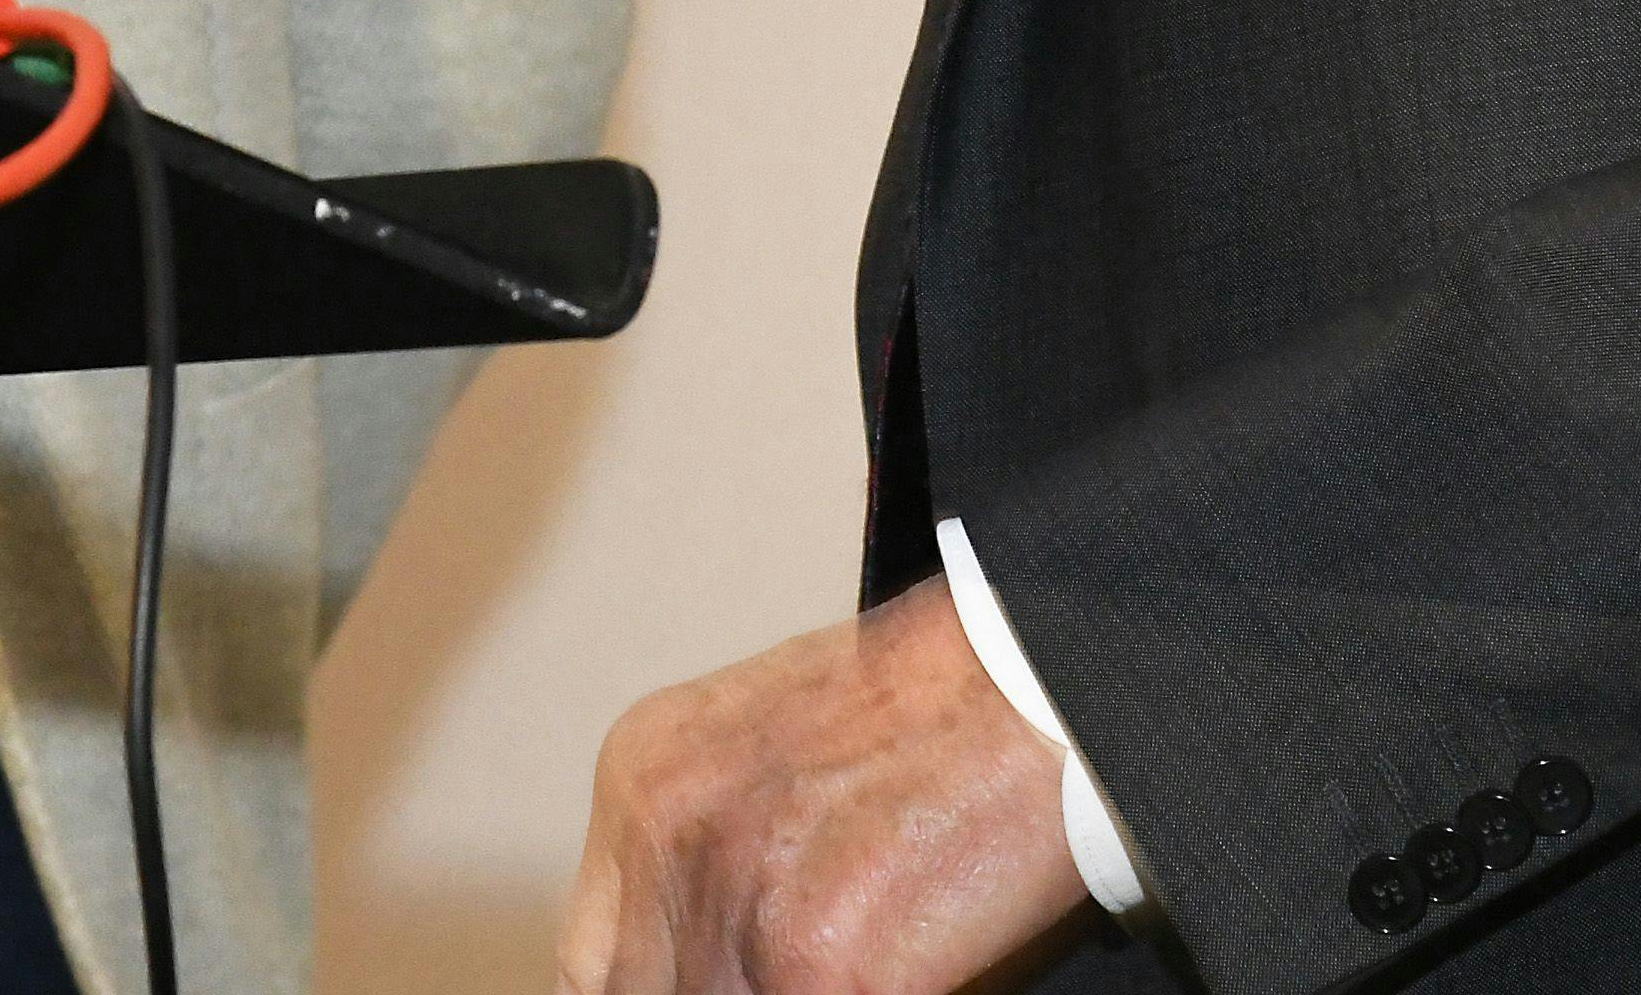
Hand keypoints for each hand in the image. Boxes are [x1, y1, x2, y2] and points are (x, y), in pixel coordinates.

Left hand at [554, 581, 1090, 994]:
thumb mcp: (772, 751)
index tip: (703, 987)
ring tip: (860, 963)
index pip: (591, 970)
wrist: (1048, 677)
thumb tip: (696, 970)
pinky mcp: (818, 973)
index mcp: (641, 778)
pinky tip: (907, 975)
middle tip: (800, 970)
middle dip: (723, 994)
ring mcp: (734, 909)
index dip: (660, 990)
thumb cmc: (944, 715)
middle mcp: (664, 839)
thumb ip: (708, 858)